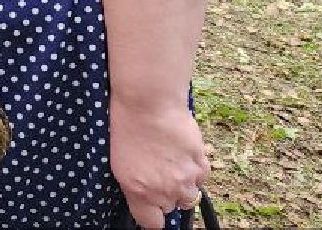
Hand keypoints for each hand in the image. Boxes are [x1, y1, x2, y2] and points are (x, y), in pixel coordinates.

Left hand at [110, 100, 209, 228]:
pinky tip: (183, 153)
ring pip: (190, 196)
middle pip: (171, 207)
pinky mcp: (201, 165)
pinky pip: (201, 178)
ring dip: (183, 184)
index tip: (150, 208)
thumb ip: (135, 185)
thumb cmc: (126, 126)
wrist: (148, 103)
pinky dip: (195, 170)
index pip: (152, 223)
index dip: (152, 215)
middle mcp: (164, 191)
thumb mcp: (119, 161)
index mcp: (138, 191)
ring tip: (171, 163)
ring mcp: (185, 179)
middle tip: (158, 173)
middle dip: (165, 194)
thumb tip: (144, 196)